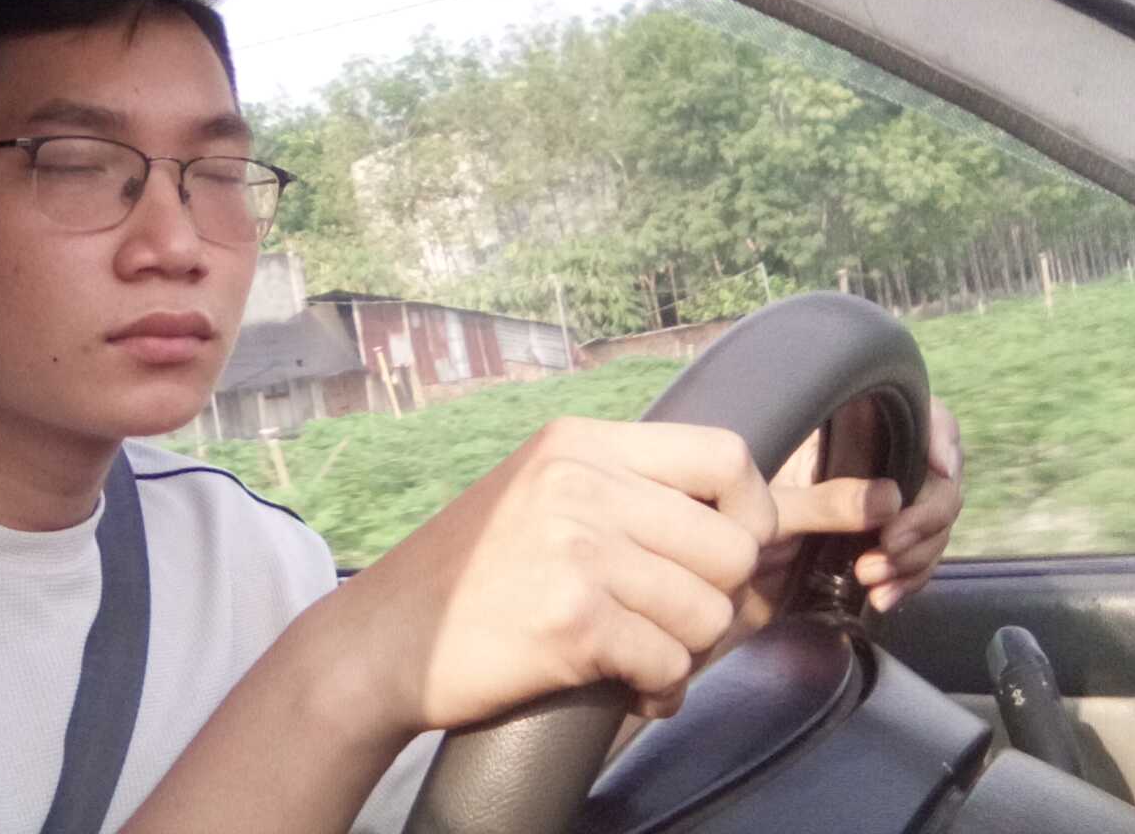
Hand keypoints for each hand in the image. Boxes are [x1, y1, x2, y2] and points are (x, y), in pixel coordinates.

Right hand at [320, 418, 776, 732]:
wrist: (381, 642)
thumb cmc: (468, 577)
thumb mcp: (539, 491)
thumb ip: (624, 488)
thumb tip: (752, 518)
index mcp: (578, 443)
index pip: (725, 454)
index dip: (752, 510)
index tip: (730, 552)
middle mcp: (579, 483)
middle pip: (732, 545)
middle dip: (719, 599)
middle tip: (676, 622)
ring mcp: (575, 548)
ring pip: (711, 612)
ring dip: (688, 651)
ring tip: (644, 655)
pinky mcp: (570, 620)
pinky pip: (671, 663)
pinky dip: (660, 690)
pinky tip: (628, 687)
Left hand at [750, 397, 963, 620]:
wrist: (721, 565)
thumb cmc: (733, 513)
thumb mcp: (772, 502)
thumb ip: (828, 497)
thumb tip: (893, 496)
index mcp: (854, 430)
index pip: (923, 415)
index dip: (940, 436)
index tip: (939, 468)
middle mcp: (877, 463)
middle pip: (937, 480)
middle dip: (924, 517)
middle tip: (888, 546)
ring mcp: (884, 506)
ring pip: (933, 525)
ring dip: (914, 557)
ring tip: (870, 579)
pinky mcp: (881, 545)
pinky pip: (917, 561)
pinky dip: (906, 581)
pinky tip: (881, 597)